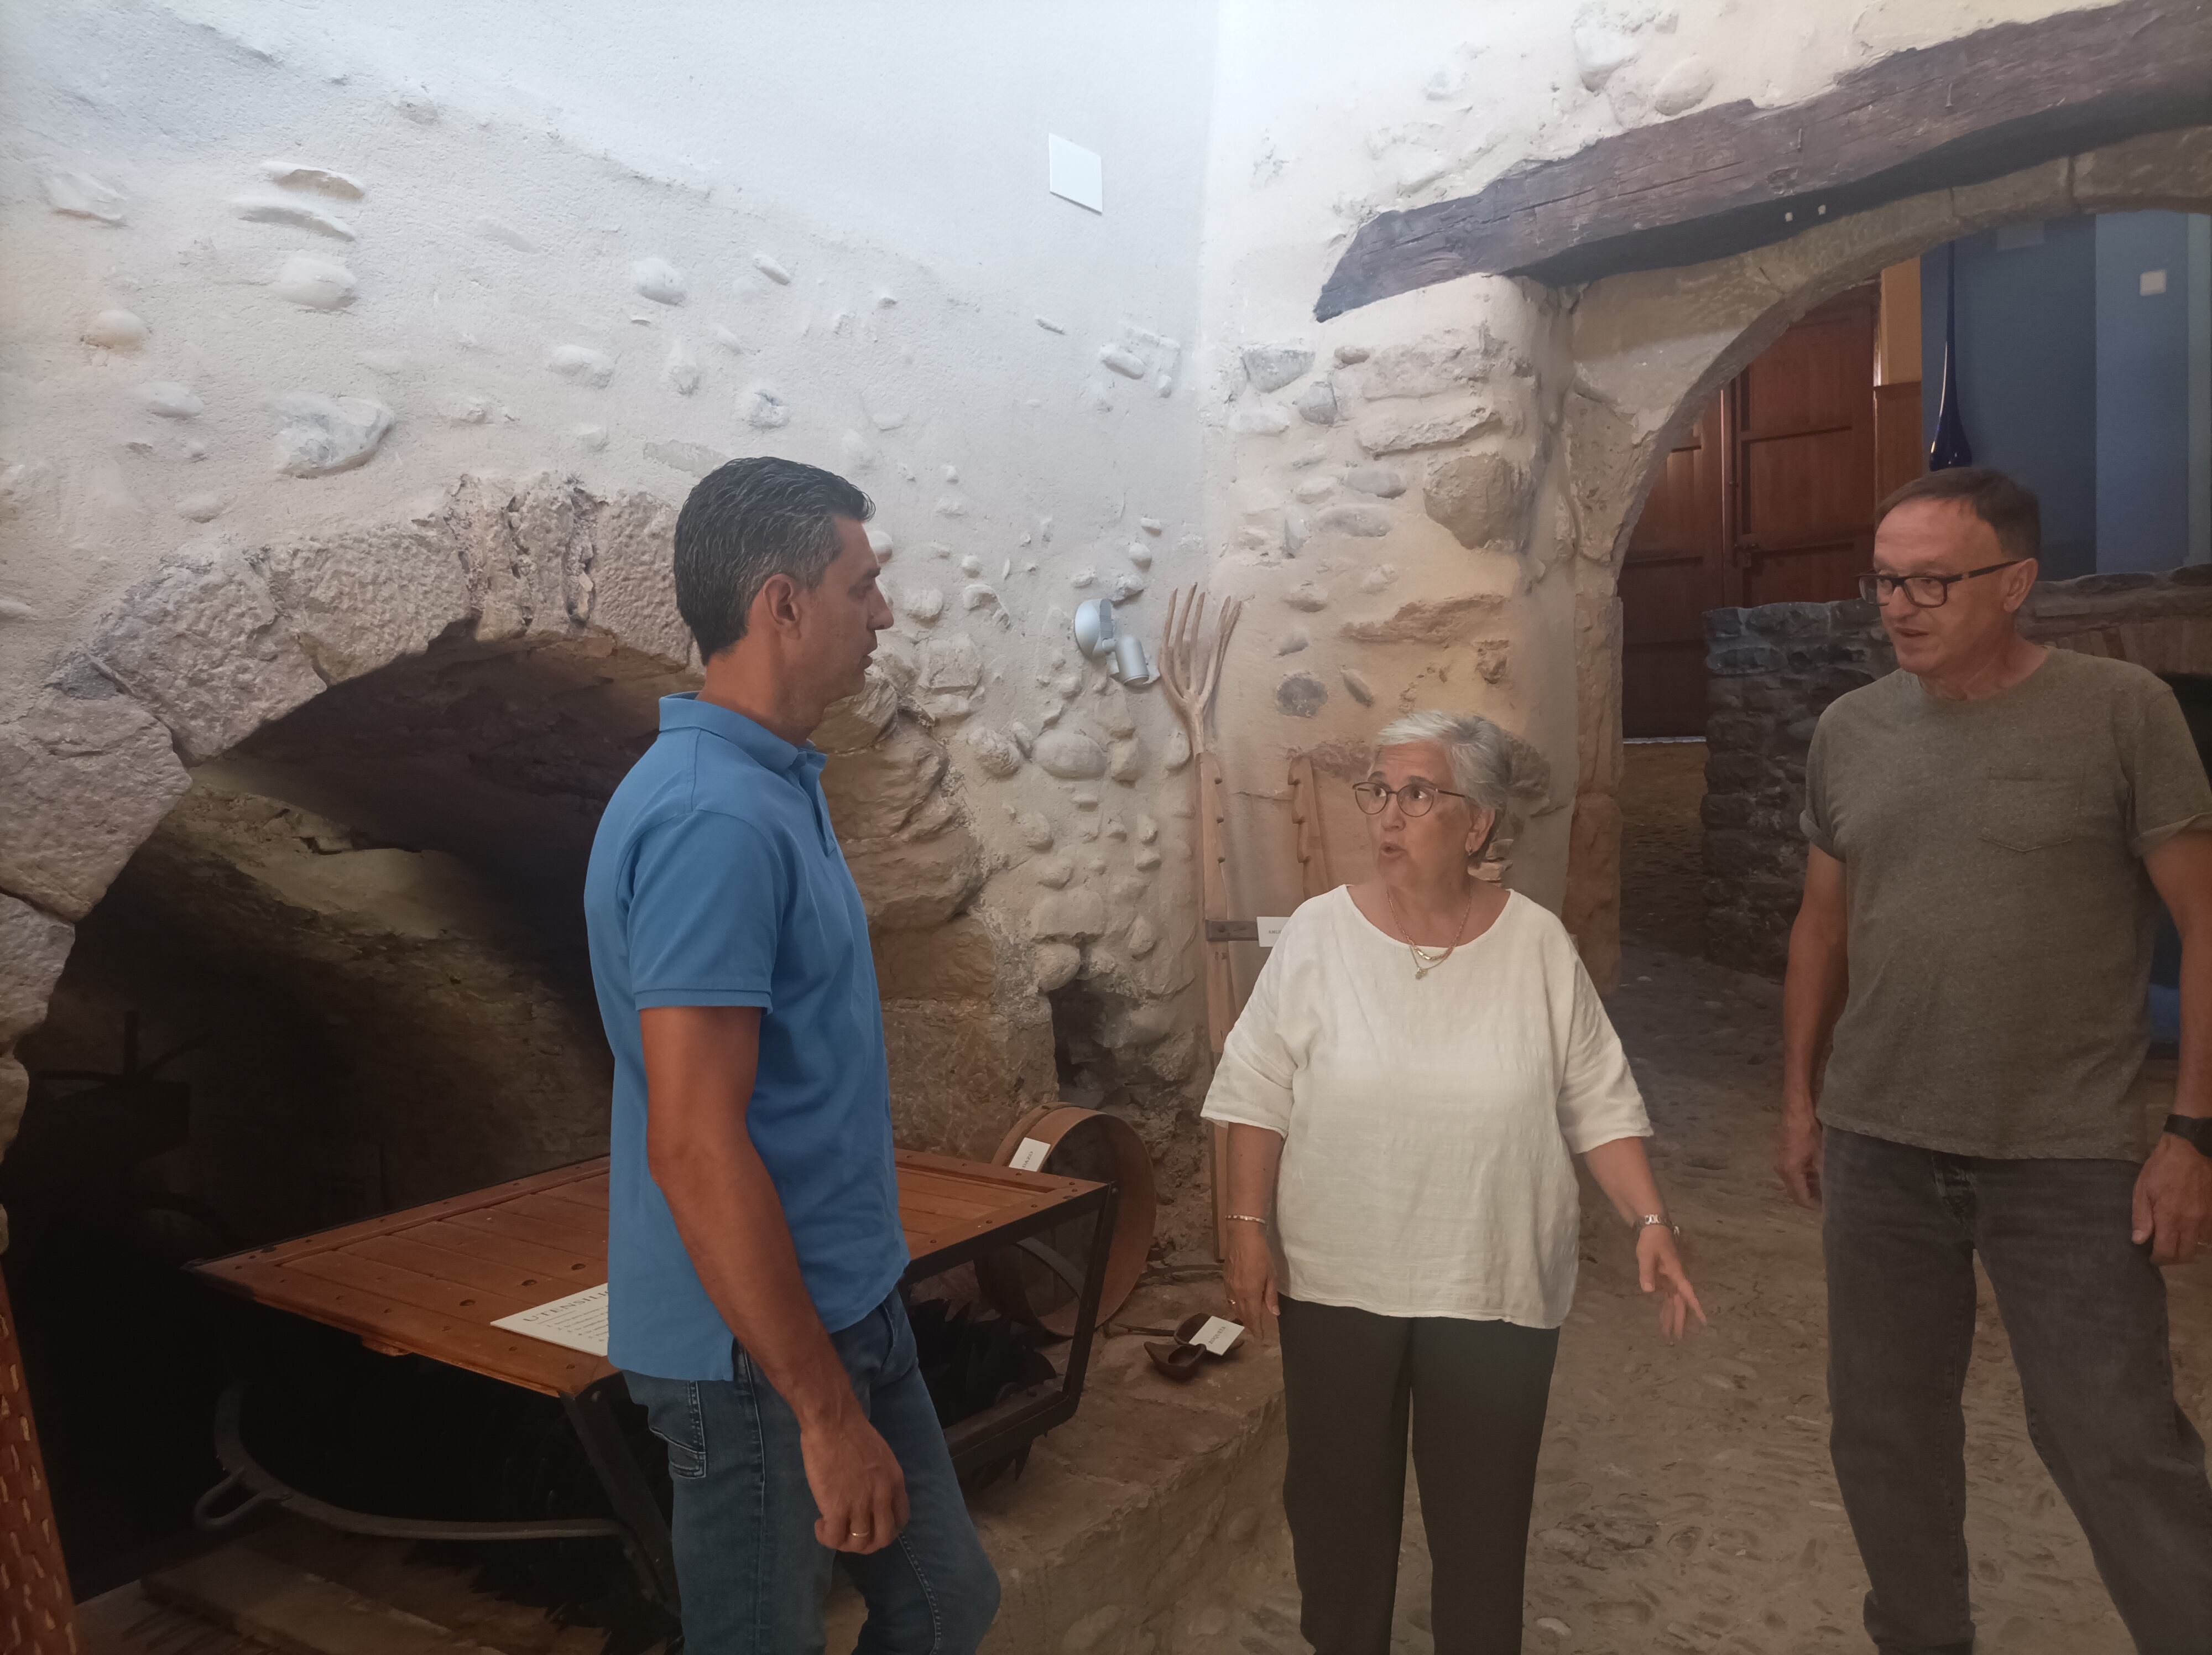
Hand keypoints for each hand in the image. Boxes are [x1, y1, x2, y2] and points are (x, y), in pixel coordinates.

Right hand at [797, 1405, 908, 1553]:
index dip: (886, 1530)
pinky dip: (827, 1537)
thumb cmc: (852, 1432)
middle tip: (851, 1535)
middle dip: (867, 1544)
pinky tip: (820, 1525)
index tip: (871, 1526)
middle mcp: (882, 1497)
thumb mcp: (881, 1457)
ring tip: (832, 1529)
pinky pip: (835, 1539)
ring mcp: (860, 1505)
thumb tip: (871, 1496)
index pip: (900, 1520)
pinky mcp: (836, 1509)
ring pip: (859, 1544)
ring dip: (845, 1543)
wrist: (833, 1422)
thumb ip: (881, 1480)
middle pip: (882, 1539)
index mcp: (895, 1483)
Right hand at [1222, 1224, 1279, 1343]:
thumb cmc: (1260, 1254)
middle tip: (1254, 1330)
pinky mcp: (1225, 1279)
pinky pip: (1229, 1298)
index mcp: (1251, 1293)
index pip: (1253, 1316)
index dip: (1256, 1328)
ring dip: (1241, 1315)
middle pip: (1242, 1314)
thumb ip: (1271, 1295)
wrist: (1242, 1236)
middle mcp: (1238, 1293)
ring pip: (1234, 1306)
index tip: (1260, 1336)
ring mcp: (1230, 1286)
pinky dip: (1234, 1305)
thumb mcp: (1271, 1275)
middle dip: (1248, 1323)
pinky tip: (1238, 1304)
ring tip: (1247, 1320)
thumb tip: (1274, 1313)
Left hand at [1638, 1227, 1707, 1341]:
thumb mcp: (1647, 1255)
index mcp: (1675, 1273)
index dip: (1695, 1306)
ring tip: (1669, 1334)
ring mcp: (1669, 1280)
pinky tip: (1662, 1318)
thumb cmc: (1652, 1241)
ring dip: (1671, 1316)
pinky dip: (1664, 1308)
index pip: (1687, 1293)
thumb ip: (1647, 1272)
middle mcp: (1675, 1279)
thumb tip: (1649, 1291)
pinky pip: (1666, 1297)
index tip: (1704, 1320)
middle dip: (1679, 1319)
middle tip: (1677, 1337)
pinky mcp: (1663, 1279)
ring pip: (1673, 1302)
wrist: (1653, 1228)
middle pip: (1680, 1302)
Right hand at [1775, 1103, 1823, 1209]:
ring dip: (1810, 1186)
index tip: (1830, 1208)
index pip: (1800, 1198)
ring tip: (1828, 1186)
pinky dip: (1806, 1175)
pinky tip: (1820, 1172)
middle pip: (1796, 1192)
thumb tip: (1834, 1192)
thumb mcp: (1822, 1154)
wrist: (1796, 1108)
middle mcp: (1781, 1169)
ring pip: (1795, 1181)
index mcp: (1789, 1172)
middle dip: (1812, 1197)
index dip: (1815, 1206)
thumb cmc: (1809, 1131)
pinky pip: (1794, 1171)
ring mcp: (1781, 1160)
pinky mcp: (1784, 1153)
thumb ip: (1826, 1175)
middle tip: (1831, 1199)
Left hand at [2132, 1132, 2211, 1266]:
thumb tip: (2139, 1240)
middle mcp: (2192, 1223)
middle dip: (2173, 1259)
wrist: (2191, 1150)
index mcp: (2171, 1218)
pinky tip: (2191, 1234)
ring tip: (2176, 1245)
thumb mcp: (2142, 1189)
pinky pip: (2210, 1235)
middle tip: (2163, 1254)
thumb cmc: (2162, 1168)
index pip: (2167, 1252)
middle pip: (2186, 1254)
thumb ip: (2141, 1217)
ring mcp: (2207, 1218)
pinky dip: (2201, 1240)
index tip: (2152, 1258)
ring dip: (2188, 1251)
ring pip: (2201, 1247)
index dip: (2159, 1259)